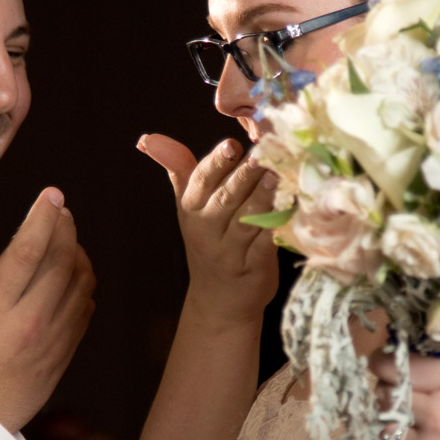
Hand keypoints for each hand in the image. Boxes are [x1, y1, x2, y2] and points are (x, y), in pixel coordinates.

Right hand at [0, 188, 94, 431]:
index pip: (27, 251)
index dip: (44, 217)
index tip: (51, 195)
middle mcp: (27, 323)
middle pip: (63, 261)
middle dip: (66, 228)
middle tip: (59, 211)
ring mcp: (50, 340)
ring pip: (81, 283)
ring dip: (78, 253)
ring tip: (65, 238)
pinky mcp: (63, 355)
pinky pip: (85, 309)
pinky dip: (83, 284)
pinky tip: (70, 273)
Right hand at [139, 133, 278, 323]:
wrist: (219, 300)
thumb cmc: (209, 242)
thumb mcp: (189, 206)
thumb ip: (178, 169)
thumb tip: (147, 138)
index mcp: (191, 209)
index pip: (200, 181)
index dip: (216, 163)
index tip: (231, 145)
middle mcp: (207, 229)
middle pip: (226, 198)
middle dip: (244, 175)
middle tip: (262, 155)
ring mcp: (230, 251)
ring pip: (247, 219)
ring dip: (263, 197)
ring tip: (277, 175)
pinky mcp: (254, 267)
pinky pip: (266, 244)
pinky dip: (278, 227)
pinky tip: (291, 209)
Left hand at [368, 348, 439, 439]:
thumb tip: (423, 339)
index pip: (395, 366)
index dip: (386, 360)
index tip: (386, 360)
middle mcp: (437, 420)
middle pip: (384, 393)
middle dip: (392, 389)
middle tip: (409, 391)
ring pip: (385, 425)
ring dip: (397, 420)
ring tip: (423, 421)